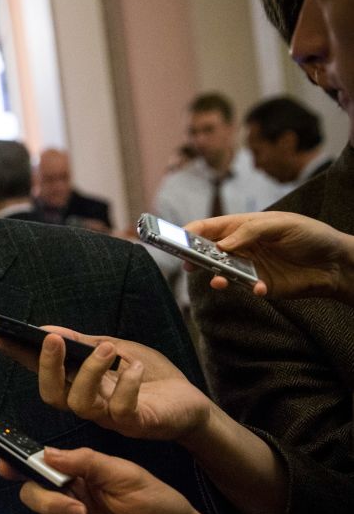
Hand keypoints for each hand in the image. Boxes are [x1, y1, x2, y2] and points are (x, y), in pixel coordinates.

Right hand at [0, 328, 213, 442]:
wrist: (190, 402)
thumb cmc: (152, 378)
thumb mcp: (115, 349)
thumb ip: (84, 344)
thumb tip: (50, 330)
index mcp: (80, 384)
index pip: (43, 372)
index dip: (20, 357)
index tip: (0, 337)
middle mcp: (88, 403)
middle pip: (52, 395)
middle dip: (48, 367)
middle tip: (53, 340)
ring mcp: (109, 417)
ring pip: (80, 403)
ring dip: (90, 372)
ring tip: (106, 350)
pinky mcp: (134, 424)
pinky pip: (120, 409)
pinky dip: (126, 384)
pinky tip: (133, 367)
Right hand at [13, 448, 226, 513]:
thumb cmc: (162, 508)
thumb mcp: (127, 475)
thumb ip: (86, 462)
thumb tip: (46, 453)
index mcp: (80, 478)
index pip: (38, 470)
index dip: (17, 467)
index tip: (7, 467)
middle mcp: (71, 504)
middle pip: (32, 499)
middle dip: (50, 504)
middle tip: (80, 509)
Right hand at [185, 211, 353, 300]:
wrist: (336, 264)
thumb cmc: (311, 235)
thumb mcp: (281, 224)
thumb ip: (250, 231)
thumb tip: (222, 245)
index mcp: (241, 226)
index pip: (208, 228)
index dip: (189, 232)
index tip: (177, 241)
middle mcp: (240, 246)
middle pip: (207, 251)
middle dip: (195, 258)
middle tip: (189, 265)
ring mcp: (248, 266)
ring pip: (221, 272)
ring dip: (217, 277)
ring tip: (219, 281)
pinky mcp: (258, 284)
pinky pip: (244, 288)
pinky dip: (249, 289)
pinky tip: (261, 288)